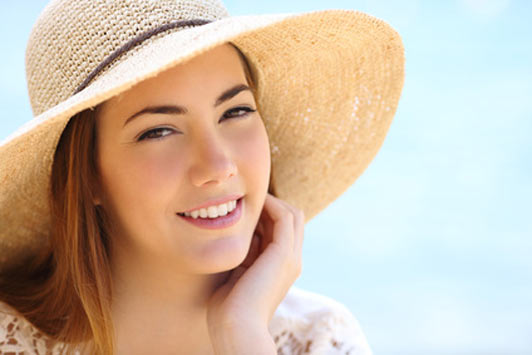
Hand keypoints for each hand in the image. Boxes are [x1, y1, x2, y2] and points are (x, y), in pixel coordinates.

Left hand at [206, 193, 304, 331]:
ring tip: (249, 198)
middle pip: (292, 219)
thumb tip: (236, 237)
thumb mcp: (237, 276)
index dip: (265, 215)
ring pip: (292, 214)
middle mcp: (291, 261)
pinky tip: (252, 204)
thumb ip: (242, 257)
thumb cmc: (229, 310)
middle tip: (246, 200)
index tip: (242, 209)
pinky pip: (284, 217)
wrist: (236, 329)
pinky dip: (271, 205)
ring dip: (272, 202)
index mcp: (281, 268)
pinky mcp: (283, 254)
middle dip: (272, 205)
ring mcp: (290, 257)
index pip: (282, 231)